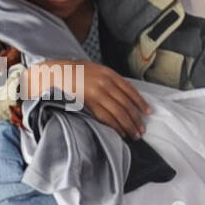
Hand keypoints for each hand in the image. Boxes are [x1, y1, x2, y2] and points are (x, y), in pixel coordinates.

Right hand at [27, 59, 150, 138]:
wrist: (56, 73)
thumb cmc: (75, 72)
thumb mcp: (95, 69)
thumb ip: (110, 79)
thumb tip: (123, 94)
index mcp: (109, 74)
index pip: (130, 90)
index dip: (140, 102)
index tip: (148, 112)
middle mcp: (105, 83)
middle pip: (126, 104)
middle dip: (136, 118)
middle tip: (142, 129)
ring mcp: (97, 94)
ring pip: (118, 112)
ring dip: (128, 125)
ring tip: (134, 134)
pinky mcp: (88, 103)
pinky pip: (106, 117)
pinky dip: (115, 126)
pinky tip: (120, 132)